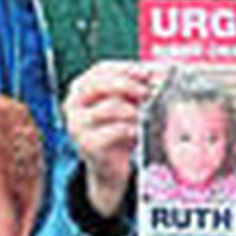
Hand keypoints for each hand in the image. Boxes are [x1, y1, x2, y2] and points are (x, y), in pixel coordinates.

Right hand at [63, 61, 156, 217]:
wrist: (110, 167)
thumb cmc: (120, 130)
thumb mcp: (127, 104)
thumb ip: (138, 88)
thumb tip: (160, 73)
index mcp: (82, 88)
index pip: (101, 69)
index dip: (125, 68)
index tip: (147, 72)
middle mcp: (74, 104)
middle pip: (100, 84)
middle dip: (128, 85)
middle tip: (148, 92)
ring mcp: (77, 125)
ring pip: (108, 107)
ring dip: (133, 109)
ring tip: (146, 114)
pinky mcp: (87, 144)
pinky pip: (113, 131)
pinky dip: (131, 128)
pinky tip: (139, 131)